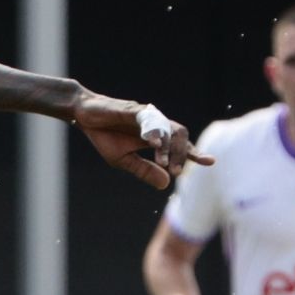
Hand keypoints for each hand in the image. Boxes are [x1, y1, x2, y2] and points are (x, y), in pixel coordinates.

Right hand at [71, 93, 211, 189]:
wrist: (84, 116)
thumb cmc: (105, 135)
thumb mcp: (123, 160)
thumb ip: (145, 170)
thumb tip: (167, 184)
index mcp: (155, 138)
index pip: (180, 146)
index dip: (194, 153)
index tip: (210, 162)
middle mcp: (156, 125)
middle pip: (180, 136)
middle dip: (181, 154)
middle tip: (176, 172)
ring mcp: (147, 116)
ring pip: (168, 128)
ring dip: (168, 147)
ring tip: (163, 162)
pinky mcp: (134, 110)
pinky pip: (149, 120)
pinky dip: (154, 131)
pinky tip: (154, 143)